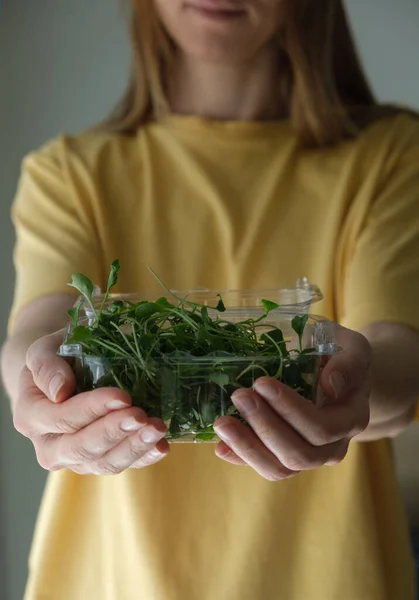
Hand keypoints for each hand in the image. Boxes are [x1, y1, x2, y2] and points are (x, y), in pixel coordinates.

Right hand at [13, 331, 169, 474]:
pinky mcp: (100, 461)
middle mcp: (50, 447)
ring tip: (158, 428)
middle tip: (141, 416)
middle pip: (82, 448)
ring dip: (134, 447)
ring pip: (104, 463)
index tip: (123, 396)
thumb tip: (60, 391)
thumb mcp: (44, 350)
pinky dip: (144, 457)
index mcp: (31, 417)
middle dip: (114, 433)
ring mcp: (77, 459)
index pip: (62, 419)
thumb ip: (47, 366)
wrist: (64, 374)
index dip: (92, 409)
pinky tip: (162, 446)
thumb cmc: (56, 357)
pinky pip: (123, 465)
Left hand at [214, 325, 370, 480]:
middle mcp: (333, 446)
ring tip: (222, 422)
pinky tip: (221, 445)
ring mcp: (310, 456)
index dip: (290, 410)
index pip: (322, 428)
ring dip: (248, 447)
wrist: (337, 374)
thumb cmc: (341, 355)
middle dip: (264, 426)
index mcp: (351, 419)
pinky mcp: (286, 457)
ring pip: (280, 469)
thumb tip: (330, 384)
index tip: (261, 382)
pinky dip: (241, 457)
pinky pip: (265, 466)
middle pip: (299, 454)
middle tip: (238, 395)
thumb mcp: (353, 348)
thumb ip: (349, 362)